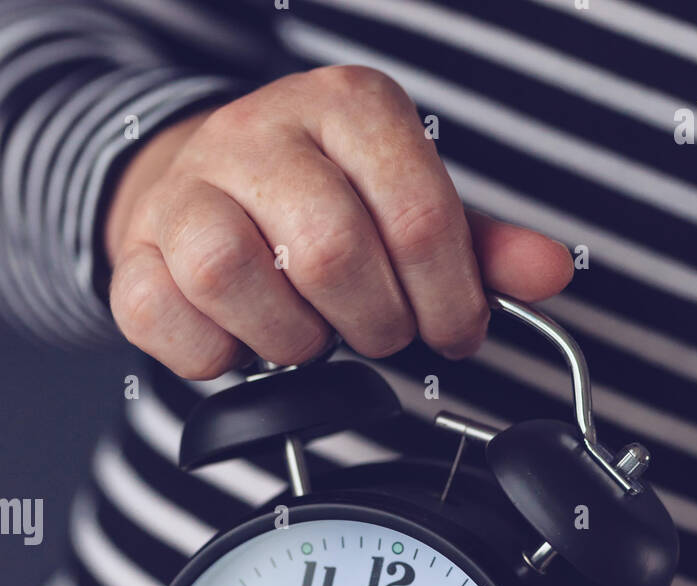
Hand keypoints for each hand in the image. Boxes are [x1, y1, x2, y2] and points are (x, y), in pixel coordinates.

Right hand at [105, 66, 573, 376]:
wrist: (200, 185)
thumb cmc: (318, 202)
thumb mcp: (409, 205)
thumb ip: (478, 245)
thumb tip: (550, 273)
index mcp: (345, 108)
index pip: (417, 214)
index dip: (448, 299)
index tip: (454, 332)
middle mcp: (259, 132)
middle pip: (331, 250)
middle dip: (374, 323)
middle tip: (381, 335)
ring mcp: (186, 189)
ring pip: (233, 276)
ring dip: (291, 339)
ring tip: (310, 336)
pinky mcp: (133, 251)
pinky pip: (164, 316)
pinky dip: (214, 354)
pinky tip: (244, 340)